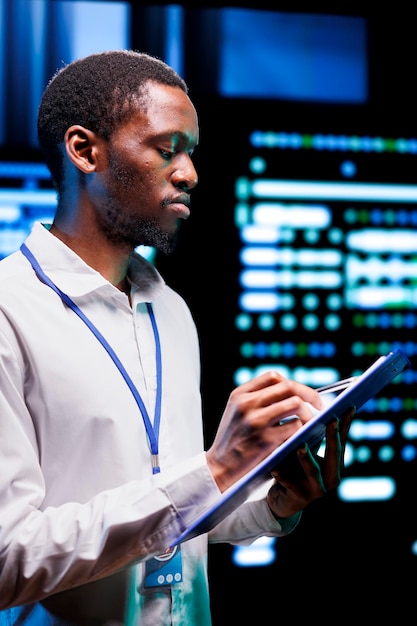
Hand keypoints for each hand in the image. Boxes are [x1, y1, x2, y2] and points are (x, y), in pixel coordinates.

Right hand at [206, 371, 323, 491]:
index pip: (273, 376)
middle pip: (288, 387)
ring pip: (295, 404)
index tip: (302, 393)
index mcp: (240, 394)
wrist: (219, 467)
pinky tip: (301, 436)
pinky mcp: (265, 439)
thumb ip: (257, 399)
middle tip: (320, 405)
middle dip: (309, 394)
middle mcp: (247, 403)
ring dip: (307, 414)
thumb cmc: (233, 440)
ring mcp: (256, 420)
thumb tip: (292, 392)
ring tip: (308, 423)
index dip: (292, 383)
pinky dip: (302, 430)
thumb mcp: (237, 412)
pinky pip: (294, 426)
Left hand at [266, 407, 354, 518]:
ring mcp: (316, 489)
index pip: (343, 441)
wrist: (283, 500)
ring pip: (313, 471)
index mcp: (335, 465)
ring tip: (301, 445)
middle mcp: (331, 478)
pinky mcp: (299, 497)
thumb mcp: (307, 452)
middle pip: (334, 455)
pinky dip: (282, 474)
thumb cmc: (295, 469)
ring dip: (307, 457)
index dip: (346, 424)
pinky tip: (274, 467)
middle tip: (332, 419)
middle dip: (333, 436)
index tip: (349, 406)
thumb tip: (311, 408)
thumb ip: (312, 437)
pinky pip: (289, 483)